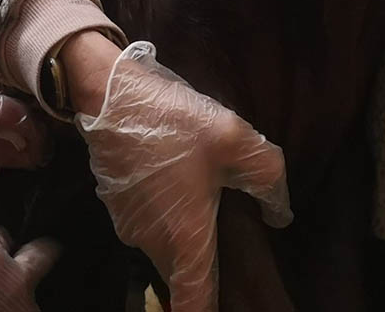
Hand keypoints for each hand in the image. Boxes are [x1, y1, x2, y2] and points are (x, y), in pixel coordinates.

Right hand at [76, 42, 291, 311]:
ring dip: (181, 238)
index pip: (195, 306)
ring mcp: (128, 224)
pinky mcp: (113, 203)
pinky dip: (162, 215)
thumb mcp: (235, 140)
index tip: (228, 308)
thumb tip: (278, 214)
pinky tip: (175, 182)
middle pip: (181, 275)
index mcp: (185, 239)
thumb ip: (269, 181)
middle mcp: (152, 242)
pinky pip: (146, 223)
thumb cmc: (172, 121)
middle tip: (227, 245)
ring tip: (203, 206)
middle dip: (203, 273)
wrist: (106, 93)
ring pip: (163, 247)